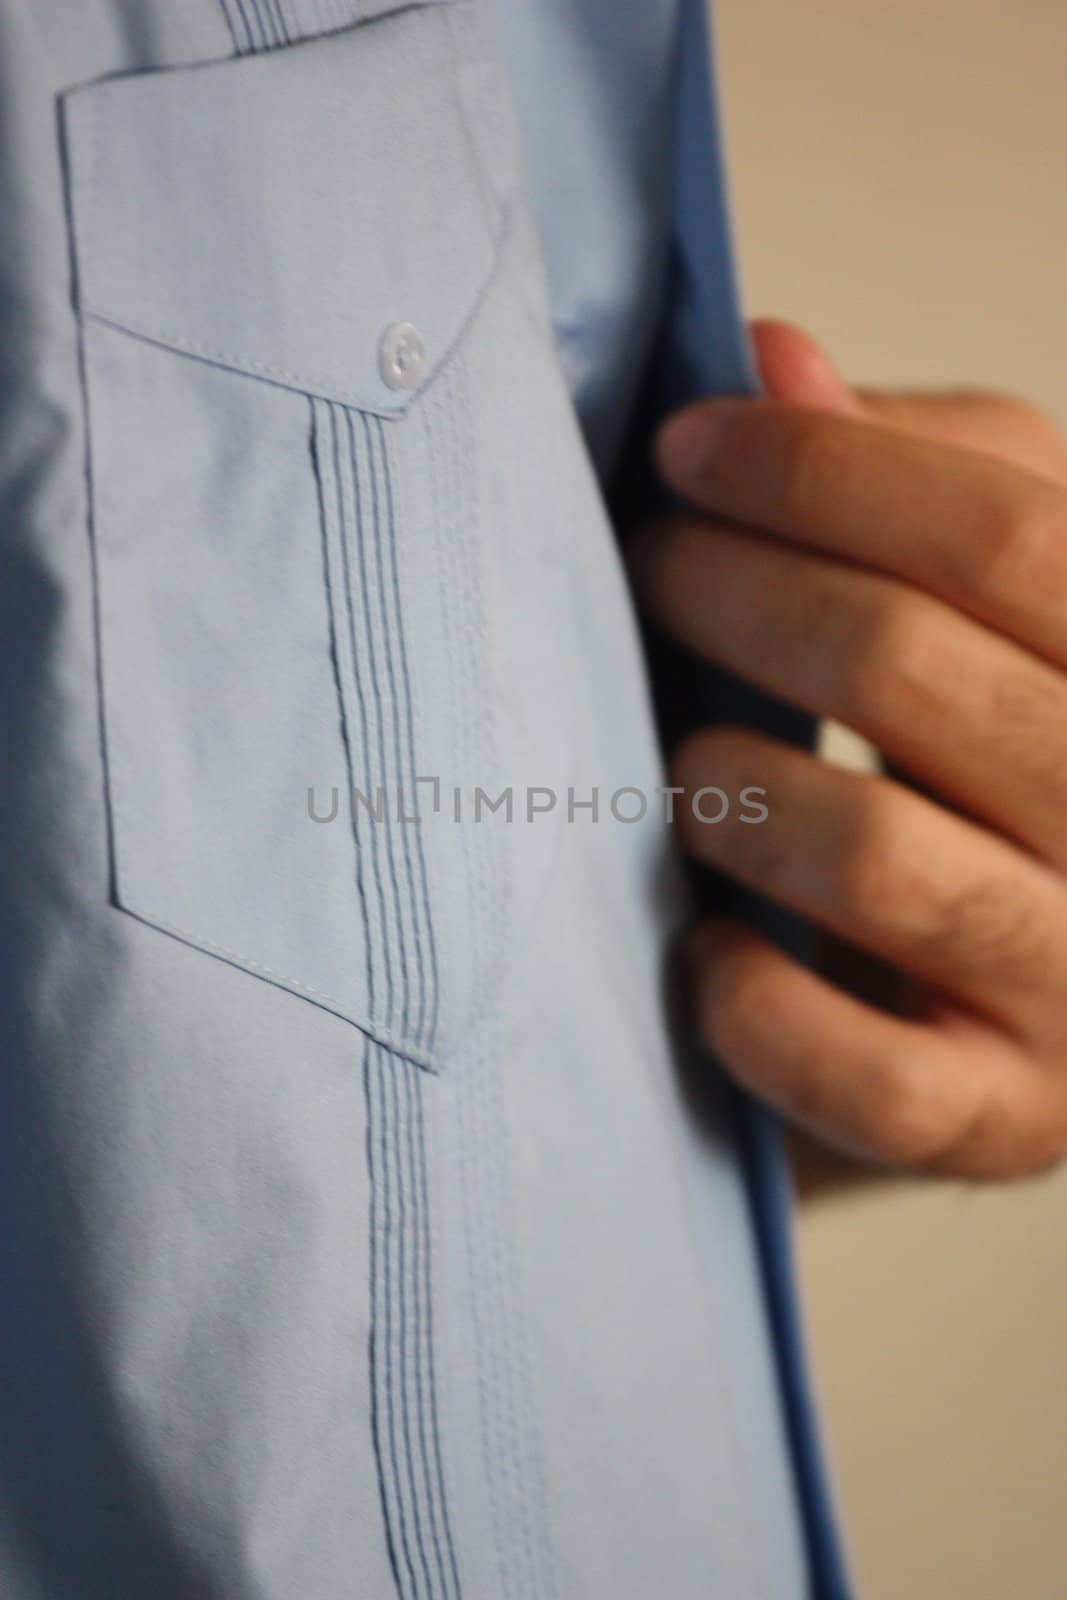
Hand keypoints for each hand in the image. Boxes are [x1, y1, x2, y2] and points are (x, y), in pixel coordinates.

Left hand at [634, 320, 1066, 1178]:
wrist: (1023, 994)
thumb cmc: (981, 760)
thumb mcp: (977, 594)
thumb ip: (901, 475)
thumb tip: (774, 354)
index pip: (1011, 527)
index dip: (821, 469)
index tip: (684, 453)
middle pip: (915, 668)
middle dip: (737, 597)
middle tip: (649, 571)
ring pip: (878, 858)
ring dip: (733, 789)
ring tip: (681, 766)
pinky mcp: (1008, 1119)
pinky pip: (870, 1076)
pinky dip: (756, 1004)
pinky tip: (708, 948)